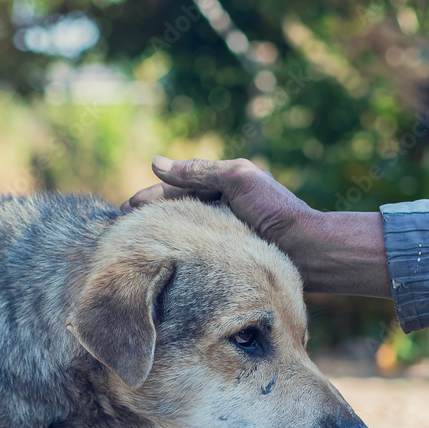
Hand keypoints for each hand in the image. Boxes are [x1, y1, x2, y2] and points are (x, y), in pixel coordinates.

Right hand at [121, 156, 319, 254]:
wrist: (309, 252)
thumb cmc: (276, 212)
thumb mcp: (238, 180)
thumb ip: (198, 171)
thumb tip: (155, 163)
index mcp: (221, 186)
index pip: (174, 190)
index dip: (147, 199)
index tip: (123, 211)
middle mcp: (220, 209)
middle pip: (174, 211)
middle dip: (147, 219)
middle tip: (118, 232)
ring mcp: (223, 233)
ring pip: (182, 232)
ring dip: (158, 237)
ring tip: (132, 248)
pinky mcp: (227, 257)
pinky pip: (193, 253)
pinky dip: (175, 254)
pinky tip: (160, 264)